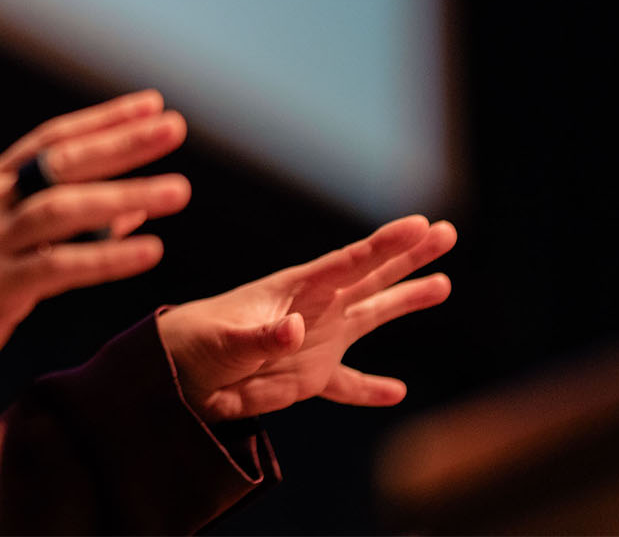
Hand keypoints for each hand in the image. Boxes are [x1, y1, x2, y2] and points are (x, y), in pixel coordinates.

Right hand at [0, 89, 190, 411]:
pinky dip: (107, 257)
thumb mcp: (11, 245)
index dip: (103, 119)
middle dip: (120, 142)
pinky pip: (59, 266)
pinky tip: (149, 250)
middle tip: (173, 128)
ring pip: (62, 208)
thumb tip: (135, 205)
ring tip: (178, 191)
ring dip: (125, 195)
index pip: (51, 138)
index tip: (152, 105)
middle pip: (60, 161)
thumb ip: (69, 224)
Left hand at [156, 215, 456, 421]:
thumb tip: (297, 330)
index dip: (386, 245)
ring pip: (370, 316)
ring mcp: (313, 340)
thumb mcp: (224, 341)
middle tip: (447, 231)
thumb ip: (261, 337)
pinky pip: (346, 382)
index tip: (421, 225)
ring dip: (405, 301)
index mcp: (293, 290)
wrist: (171, 373)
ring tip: (444, 283)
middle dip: (409, 256)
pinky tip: (397, 392)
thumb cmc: (193, 345)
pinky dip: (370, 389)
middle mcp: (312, 308)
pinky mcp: (305, 375)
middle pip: (370, 276)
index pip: (348, 262)